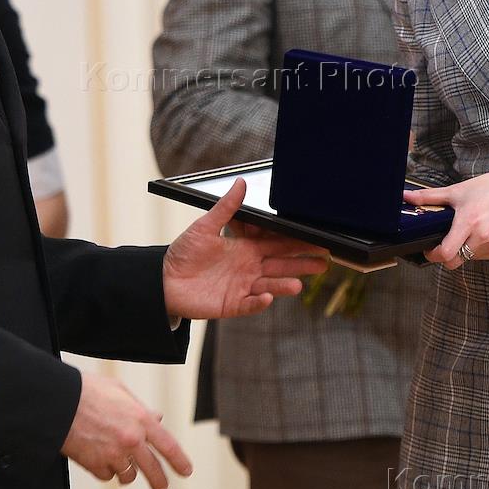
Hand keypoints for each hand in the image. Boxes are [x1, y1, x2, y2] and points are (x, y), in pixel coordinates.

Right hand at [61, 372, 191, 488]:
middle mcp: (131, 440)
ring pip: (128, 475)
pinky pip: (106, 475)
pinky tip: (98, 457)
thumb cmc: (88, 391)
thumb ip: (140, 407)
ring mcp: (113, 455)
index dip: (179, 461)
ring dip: (126, 472)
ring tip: (119, 462)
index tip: (185, 471)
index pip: (168, 445)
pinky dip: (104, 470)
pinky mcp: (95, 465)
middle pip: (152, 469)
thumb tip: (157, 417)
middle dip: (159, 482)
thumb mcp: (119, 391)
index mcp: (141, 419)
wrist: (59, 402)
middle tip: (161, 488)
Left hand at [162, 179, 327, 319]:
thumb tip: (240, 183)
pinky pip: (250, 304)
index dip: (295, 242)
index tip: (315, 238)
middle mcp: (248, 268)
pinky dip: (259, 302)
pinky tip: (267, 297)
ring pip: (269, 285)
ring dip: (284, 285)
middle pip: (280, 265)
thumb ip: (226, 207)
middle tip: (324, 261)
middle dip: (301, 263)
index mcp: (245, 249)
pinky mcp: (232, 304)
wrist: (164, 280)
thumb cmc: (184, 253)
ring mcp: (242, 287)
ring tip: (298, 285)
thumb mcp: (205, 226)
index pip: (276, 244)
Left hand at [405, 161, 488, 268]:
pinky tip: (485, 232)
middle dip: (448, 254)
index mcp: (469, 222)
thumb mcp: (458, 191)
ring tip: (471, 230)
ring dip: (466, 250)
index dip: (433, 254)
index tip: (430, 249)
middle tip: (448, 241)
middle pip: (455, 261)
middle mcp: (483, 237)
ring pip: (470, 259)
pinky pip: (486, 256)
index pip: (445, 254)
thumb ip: (429, 197)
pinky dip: (481, 249)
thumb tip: (406, 197)